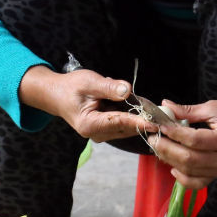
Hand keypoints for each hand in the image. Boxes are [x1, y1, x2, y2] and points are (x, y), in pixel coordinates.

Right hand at [17, 64, 154, 143]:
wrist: (58, 95)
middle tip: (158, 106)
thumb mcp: (89, 82)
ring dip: (138, 115)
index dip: (139, 122)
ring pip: (128, 126)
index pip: (120, 123)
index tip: (155, 123)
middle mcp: (97, 134)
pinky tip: (133, 102)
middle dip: (143, 117)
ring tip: (141, 101)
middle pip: (127, 127)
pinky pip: (125, 124)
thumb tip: (127, 91)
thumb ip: (108, 87)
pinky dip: (132, 114)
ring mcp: (102, 134)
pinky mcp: (107, 131)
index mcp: (89, 124)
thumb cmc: (71, 87)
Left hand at [151, 96, 216, 188]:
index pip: (194, 140)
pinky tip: (172, 166)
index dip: (173, 133)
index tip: (159, 124)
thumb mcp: (216, 107)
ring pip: (190, 172)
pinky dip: (182, 178)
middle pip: (189, 159)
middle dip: (167, 149)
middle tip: (153, 138)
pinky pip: (198, 182)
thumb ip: (189, 111)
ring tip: (159, 147)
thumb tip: (165, 106)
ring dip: (170, 160)